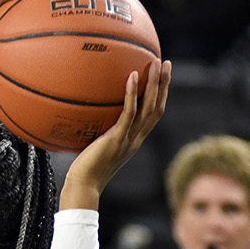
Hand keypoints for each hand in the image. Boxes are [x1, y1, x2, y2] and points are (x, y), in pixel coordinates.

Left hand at [60, 58, 170, 207]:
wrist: (84, 185)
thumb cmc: (85, 168)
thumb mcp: (96, 145)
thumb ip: (99, 130)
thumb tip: (87, 110)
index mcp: (134, 140)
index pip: (153, 114)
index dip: (160, 95)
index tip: (162, 76)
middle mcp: (136, 139)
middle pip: (157, 107)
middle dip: (164, 85)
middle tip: (166, 63)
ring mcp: (129, 139)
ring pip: (148, 108)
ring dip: (154, 84)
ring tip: (155, 63)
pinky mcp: (117, 139)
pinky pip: (129, 113)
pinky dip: (132, 94)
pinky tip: (132, 76)